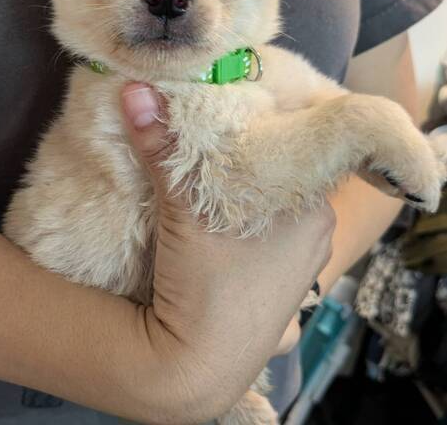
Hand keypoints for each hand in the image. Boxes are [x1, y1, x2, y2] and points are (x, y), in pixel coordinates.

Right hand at [121, 82, 334, 419]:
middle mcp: (320, 230)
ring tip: (221, 184)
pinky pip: (280, 239)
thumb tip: (136, 88)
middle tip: (221, 145)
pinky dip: (258, 227)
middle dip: (256, 160)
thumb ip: (160, 146)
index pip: (299, 148)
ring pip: (283, 208)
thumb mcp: (180, 209)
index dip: (268, 131)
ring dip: (254, 196)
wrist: (200, 366)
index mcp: (310, 205)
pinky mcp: (290, 287)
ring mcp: (307, 264)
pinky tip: (231, 231)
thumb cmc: (204, 284)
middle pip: (289, 177)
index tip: (236, 119)